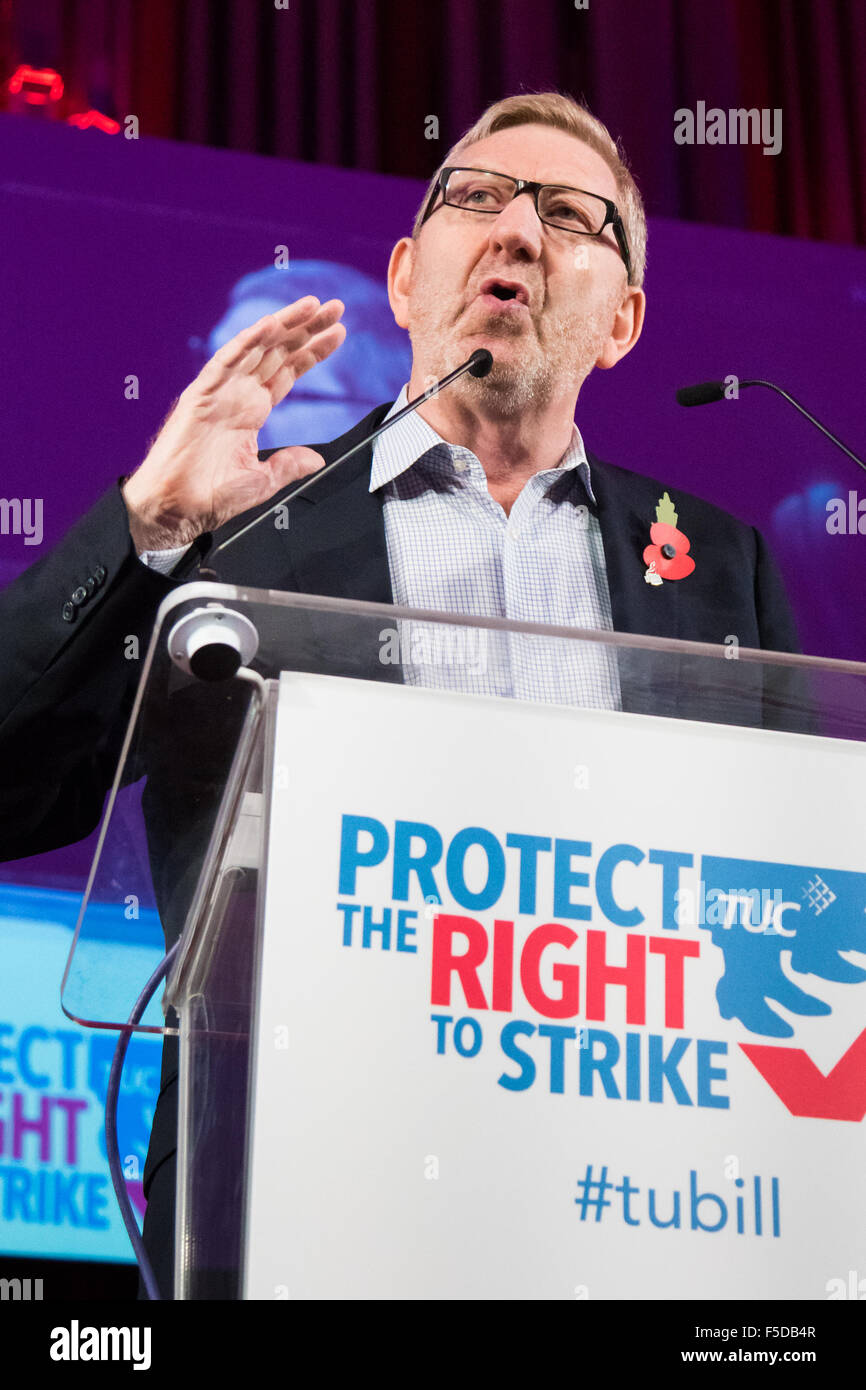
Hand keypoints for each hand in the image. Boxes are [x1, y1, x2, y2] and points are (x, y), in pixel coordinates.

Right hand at [122, 296, 345, 550]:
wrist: (177, 508)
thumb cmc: (211, 495)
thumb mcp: (262, 481)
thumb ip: (289, 466)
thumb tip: (316, 459)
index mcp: (252, 410)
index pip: (288, 371)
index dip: (313, 351)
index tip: (339, 333)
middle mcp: (238, 394)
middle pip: (278, 352)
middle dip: (307, 328)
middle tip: (335, 307)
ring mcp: (220, 391)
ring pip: (257, 348)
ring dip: (284, 324)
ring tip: (312, 306)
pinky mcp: (201, 394)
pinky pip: (226, 361)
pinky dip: (247, 341)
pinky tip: (269, 325)